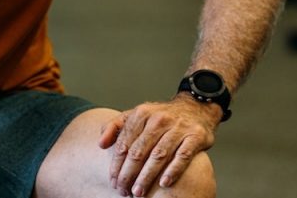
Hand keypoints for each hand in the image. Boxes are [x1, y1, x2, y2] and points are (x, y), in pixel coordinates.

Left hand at [99, 95, 219, 196]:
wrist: (195, 108)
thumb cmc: (160, 117)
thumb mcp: (136, 115)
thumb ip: (115, 126)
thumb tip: (101, 144)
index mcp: (141, 114)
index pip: (124, 143)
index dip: (117, 164)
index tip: (113, 180)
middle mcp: (159, 119)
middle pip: (139, 151)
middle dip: (129, 173)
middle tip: (123, 190)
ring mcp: (178, 127)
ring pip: (159, 155)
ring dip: (147, 176)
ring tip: (138, 191)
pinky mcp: (195, 136)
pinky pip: (183, 156)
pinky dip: (173, 170)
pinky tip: (163, 183)